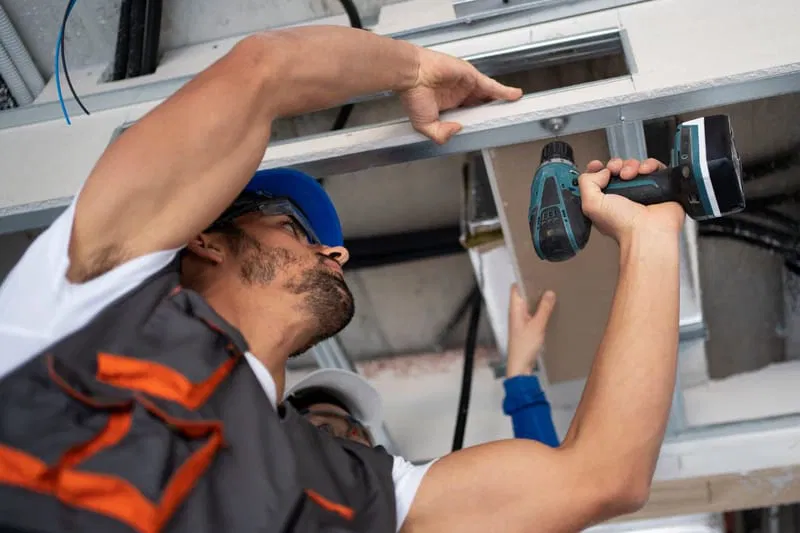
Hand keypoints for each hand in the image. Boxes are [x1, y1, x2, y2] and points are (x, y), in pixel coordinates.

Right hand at [399, 48, 521, 143]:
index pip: (468, 117)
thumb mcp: (424, 125)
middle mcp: (459, 96)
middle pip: (481, 106)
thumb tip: (458, 129)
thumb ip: (440, 134)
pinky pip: (492, 86)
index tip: (486, 129)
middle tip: (504, 120)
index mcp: (448, 108)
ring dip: (500, 103)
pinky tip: (515, 96)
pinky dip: (504, 91)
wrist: (413, 75)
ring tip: (514, 110)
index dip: (477, 122)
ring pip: (488, 96)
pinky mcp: (472, 77)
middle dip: (492, 113)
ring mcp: (466, 86)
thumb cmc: (413, 95)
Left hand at [506, 284, 556, 377]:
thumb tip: (550, 292)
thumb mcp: (537, 326)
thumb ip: (544, 309)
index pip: (516, 287)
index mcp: (515, 308)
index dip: (524, 278)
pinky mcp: (526, 327)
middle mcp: (516, 312)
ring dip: (539, 300)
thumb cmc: (525, 346)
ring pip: (530, 304)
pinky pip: (533, 313)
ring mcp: (520, 320)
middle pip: (524, 294)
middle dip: (535, 288)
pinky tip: (551, 309)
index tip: (538, 272)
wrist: (520, 366)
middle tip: (551, 281)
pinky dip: (540, 310)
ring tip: (554, 292)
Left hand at [579, 158, 685, 245]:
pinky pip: (654, 167)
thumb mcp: (591, 205)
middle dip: (614, 165)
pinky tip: (644, 172)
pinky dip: (649, 165)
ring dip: (630, 165)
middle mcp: (623, 195)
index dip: (596, 169)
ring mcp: (641, 190)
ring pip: (634, 166)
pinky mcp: (658, 186)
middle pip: (617, 168)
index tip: (597, 165)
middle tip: (615, 171)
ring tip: (630, 175)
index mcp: (605, 201)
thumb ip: (586, 183)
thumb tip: (600, 171)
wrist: (648, 230)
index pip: (598, 178)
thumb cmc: (622, 225)